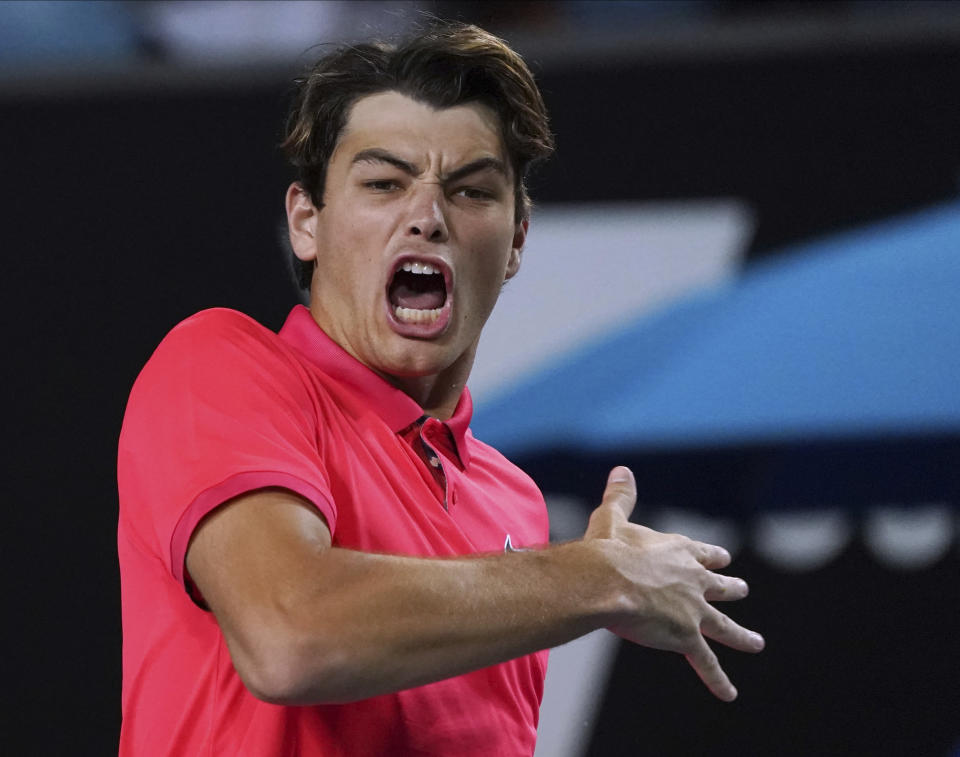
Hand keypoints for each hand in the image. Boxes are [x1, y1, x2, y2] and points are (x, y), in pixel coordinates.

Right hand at [584, 466, 764, 700]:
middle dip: (730, 588)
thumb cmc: (605, 550)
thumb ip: (621, 496)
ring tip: (756, 642)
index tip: (723, 557)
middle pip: (718, 585)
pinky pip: (706, 662)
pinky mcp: (687, 636)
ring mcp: (693, 609)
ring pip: (724, 624)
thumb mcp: (612, 519)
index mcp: (676, 550)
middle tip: (742, 589)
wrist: (605, 581)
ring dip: (740, 635)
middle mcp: (692, 579)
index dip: (710, 556)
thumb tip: (622, 470)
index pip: (700, 552)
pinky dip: (717, 679)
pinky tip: (729, 693)